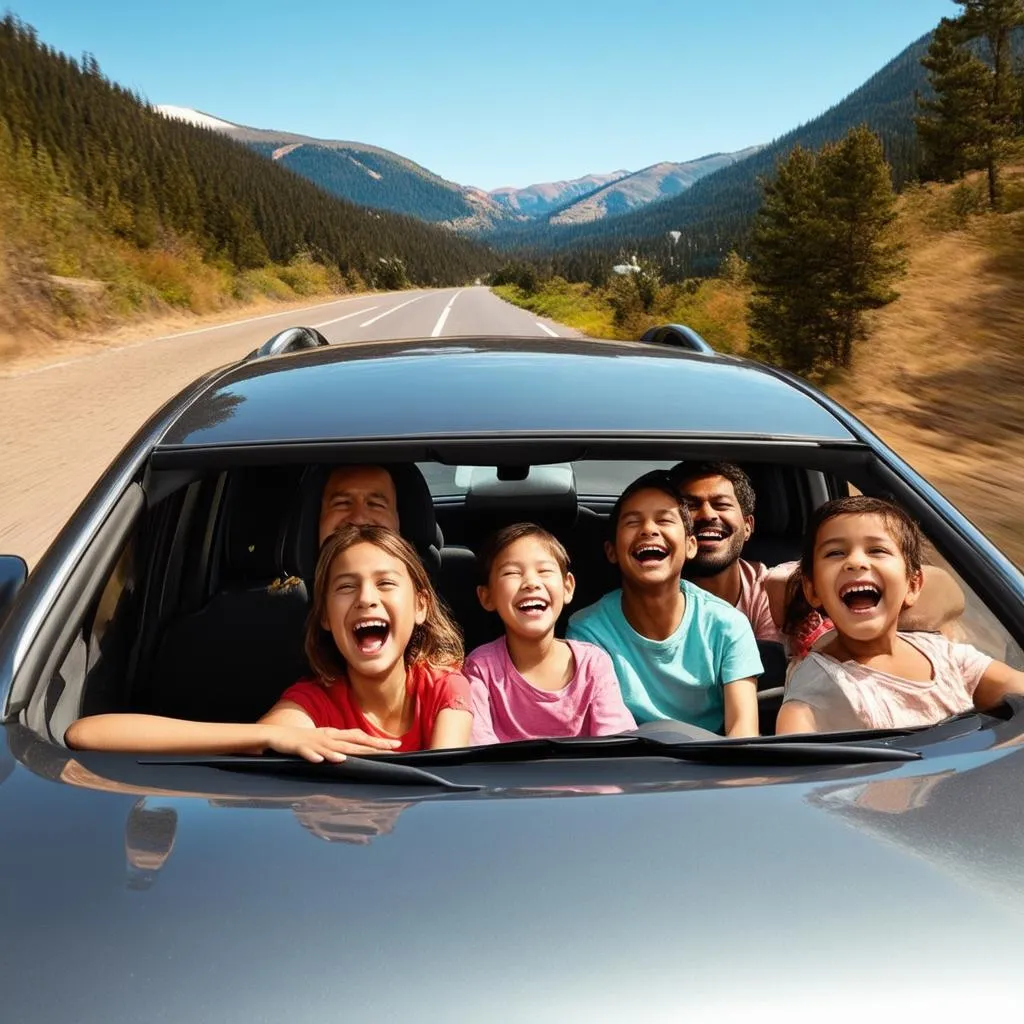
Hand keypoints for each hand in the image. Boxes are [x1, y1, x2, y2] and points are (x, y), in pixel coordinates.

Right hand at [264, 726, 400, 761]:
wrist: (276, 736)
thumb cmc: (303, 742)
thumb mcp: (325, 744)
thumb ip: (339, 748)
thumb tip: (354, 757)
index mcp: (334, 735)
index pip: (360, 737)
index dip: (377, 741)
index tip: (396, 745)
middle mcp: (328, 737)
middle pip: (352, 741)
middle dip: (372, 745)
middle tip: (391, 748)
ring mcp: (313, 741)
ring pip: (331, 746)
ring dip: (344, 751)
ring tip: (358, 757)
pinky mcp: (298, 747)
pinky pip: (307, 752)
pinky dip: (315, 756)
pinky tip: (322, 761)